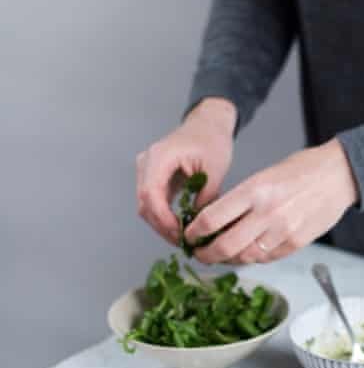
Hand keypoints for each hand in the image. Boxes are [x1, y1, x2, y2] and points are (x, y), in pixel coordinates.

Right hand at [136, 98, 235, 242]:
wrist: (207, 124)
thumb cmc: (212, 140)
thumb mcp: (215, 168)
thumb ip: (206, 196)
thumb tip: (200, 223)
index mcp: (159, 157)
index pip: (151, 194)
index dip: (162, 219)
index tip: (179, 234)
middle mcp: (146, 163)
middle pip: (145, 203)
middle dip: (162, 227)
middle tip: (184, 243)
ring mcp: (146, 170)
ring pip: (146, 206)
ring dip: (162, 224)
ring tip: (183, 238)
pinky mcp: (152, 177)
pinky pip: (153, 201)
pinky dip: (164, 216)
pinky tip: (180, 227)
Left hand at [185, 138, 358, 263]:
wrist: (339, 175)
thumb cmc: (303, 170)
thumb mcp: (265, 175)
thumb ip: (243, 198)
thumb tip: (217, 220)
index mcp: (254, 190)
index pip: (212, 218)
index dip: (195, 232)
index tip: (189, 236)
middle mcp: (267, 213)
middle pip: (225, 246)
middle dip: (207, 255)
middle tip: (200, 254)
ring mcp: (283, 231)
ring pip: (245, 257)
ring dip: (229, 259)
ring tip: (223, 255)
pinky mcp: (296, 243)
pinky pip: (266, 258)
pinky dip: (253, 258)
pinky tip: (248, 252)